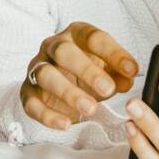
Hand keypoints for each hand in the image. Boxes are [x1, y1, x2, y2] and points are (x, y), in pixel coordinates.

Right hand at [20, 22, 137, 129]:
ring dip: (68, 92)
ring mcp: (37, 68)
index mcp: (75, 35)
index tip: (131, 70)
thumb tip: (128, 79)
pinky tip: (66, 124)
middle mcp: (53, 47)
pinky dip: (47, 115)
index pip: (93, 38)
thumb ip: (119, 74)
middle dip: (87, 70)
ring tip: (91, 109)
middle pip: (64, 52)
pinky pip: (32, 102)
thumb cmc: (88, 73)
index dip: (113, 53)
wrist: (59, 87)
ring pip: (46, 75)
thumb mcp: (108, 71)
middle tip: (108, 89)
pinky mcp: (27, 92)